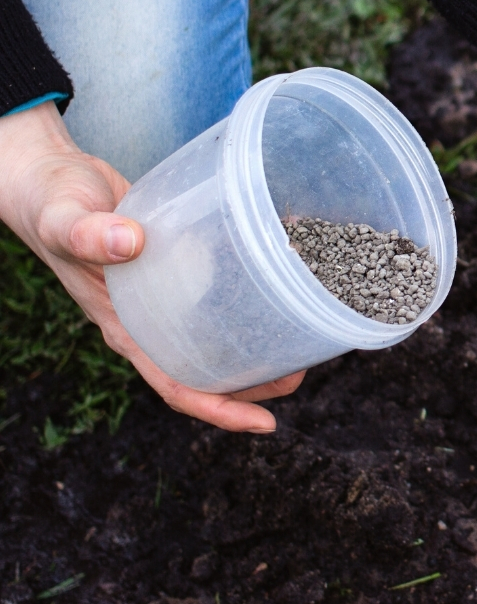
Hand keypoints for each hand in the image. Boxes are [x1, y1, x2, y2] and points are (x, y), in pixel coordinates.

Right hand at [0, 103, 302, 431]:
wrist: (47, 179)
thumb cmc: (50, 204)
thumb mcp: (63, 218)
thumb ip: (87, 234)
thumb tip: (127, 243)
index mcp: (123, 327)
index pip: (174, 385)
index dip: (220, 409)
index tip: (265, 423)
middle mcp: (147, 322)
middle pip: (207, 370)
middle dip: (254, 383)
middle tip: (301, 376)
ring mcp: (162, 299)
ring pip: (214, 337)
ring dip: (257, 346)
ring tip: (302, 343)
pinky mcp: (175, 269)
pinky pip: (213, 295)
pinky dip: (246, 297)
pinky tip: (280, 283)